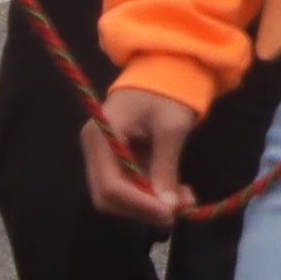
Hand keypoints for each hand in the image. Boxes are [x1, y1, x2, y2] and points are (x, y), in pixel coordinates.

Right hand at [86, 86, 199, 223]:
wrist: (168, 65)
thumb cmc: (169, 88)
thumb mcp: (171, 127)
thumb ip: (166, 167)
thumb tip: (168, 208)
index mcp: (101, 135)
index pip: (109, 185)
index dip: (138, 204)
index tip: (169, 214)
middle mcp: (95, 147)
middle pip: (109, 195)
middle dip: (143, 207)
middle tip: (177, 211)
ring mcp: (103, 153)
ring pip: (120, 194)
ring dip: (150, 202)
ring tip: (185, 200)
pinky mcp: (117, 157)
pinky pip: (129, 184)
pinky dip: (151, 192)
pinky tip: (177, 191)